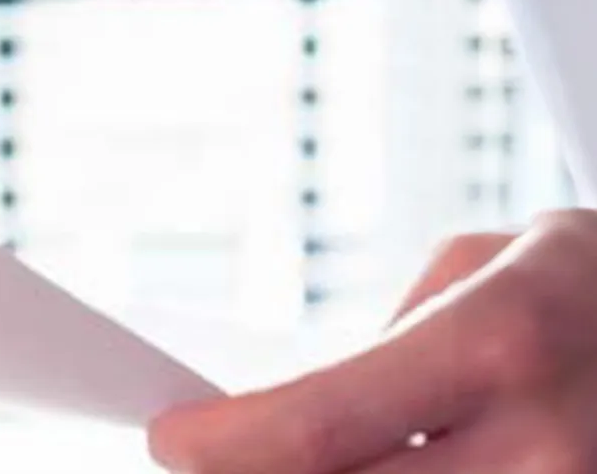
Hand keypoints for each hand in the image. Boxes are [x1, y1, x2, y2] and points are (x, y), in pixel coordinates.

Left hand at [149, 209, 596, 472]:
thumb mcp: (490, 263)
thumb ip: (393, 340)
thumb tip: (296, 411)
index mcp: (501, 345)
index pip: (320, 425)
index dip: (224, 446)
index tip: (171, 440)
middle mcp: (546, 446)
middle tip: (215, 462)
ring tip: (298, 457)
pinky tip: (393, 468)